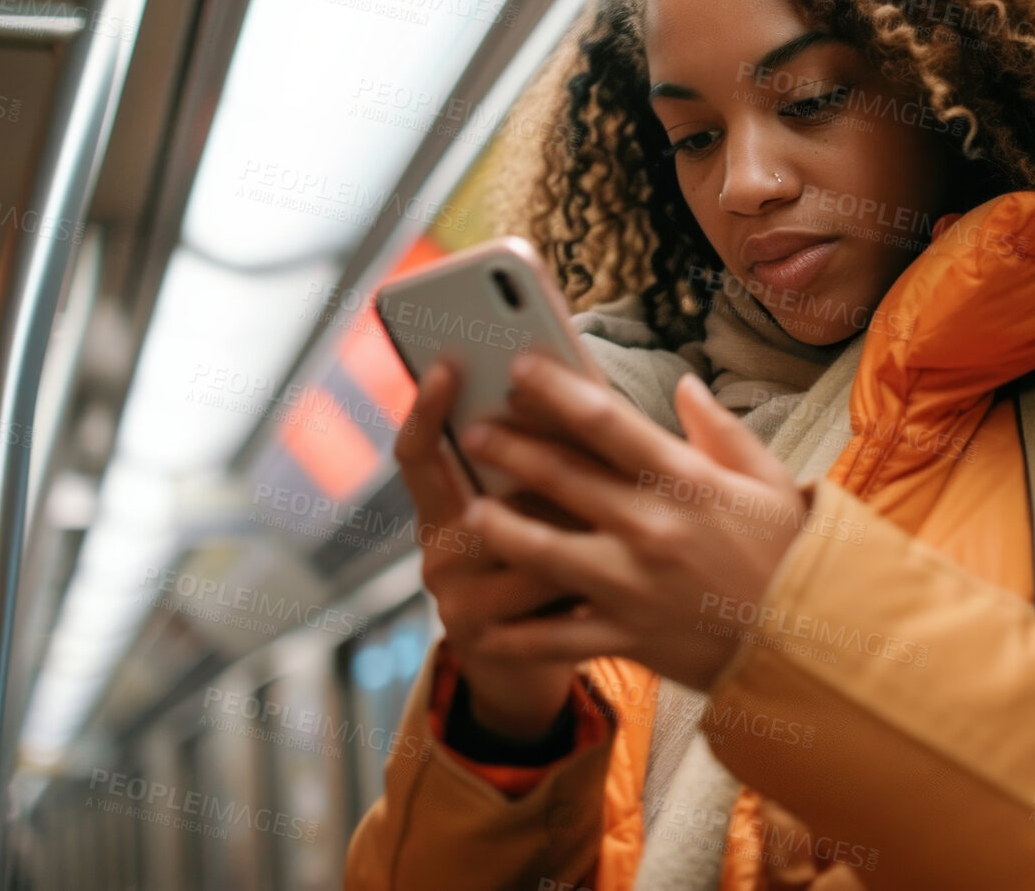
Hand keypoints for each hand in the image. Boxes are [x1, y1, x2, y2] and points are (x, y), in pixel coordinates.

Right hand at [392, 359, 578, 740]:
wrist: (532, 669)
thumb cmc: (545, 568)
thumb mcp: (532, 509)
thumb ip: (542, 454)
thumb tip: (570, 379)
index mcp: (440, 510)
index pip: (416, 454)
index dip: (425, 410)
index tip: (447, 365)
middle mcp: (436, 553)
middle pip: (474, 496)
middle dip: (526, 462)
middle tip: (561, 428)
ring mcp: (454, 601)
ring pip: (516, 546)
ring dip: (566, 523)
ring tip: (611, 502)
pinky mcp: (486, 642)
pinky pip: (536, 596)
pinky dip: (580, 578)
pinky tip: (618, 564)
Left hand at [458, 352, 808, 690]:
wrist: (812, 643)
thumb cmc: (791, 553)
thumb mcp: (769, 479)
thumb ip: (719, 430)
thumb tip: (683, 384)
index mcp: (687, 480)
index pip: (605, 421)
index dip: (554, 389)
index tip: (519, 367)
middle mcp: (652, 527)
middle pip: (560, 476)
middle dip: (508, 447)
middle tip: (475, 431)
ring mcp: (635, 585)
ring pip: (543, 551)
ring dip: (499, 527)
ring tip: (468, 512)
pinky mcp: (629, 636)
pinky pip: (558, 637)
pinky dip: (517, 634)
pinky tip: (482, 625)